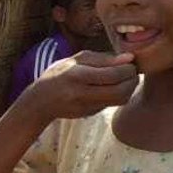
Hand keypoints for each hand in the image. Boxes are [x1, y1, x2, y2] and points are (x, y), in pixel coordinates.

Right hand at [22, 51, 137, 120]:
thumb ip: (102, 58)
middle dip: (132, 79)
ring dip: (129, 89)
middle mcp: (81, 93)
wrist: (39, 102)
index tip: (130, 62)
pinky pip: (112, 104)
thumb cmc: (57, 75)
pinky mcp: (90, 114)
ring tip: (125, 79)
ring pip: (120, 99)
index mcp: (76, 75)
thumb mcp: (74, 60)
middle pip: (121, 90)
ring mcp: (86, 106)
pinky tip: (113, 87)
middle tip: (132, 72)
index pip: (113, 74)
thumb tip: (128, 58)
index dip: (128, 68)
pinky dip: (119, 95)